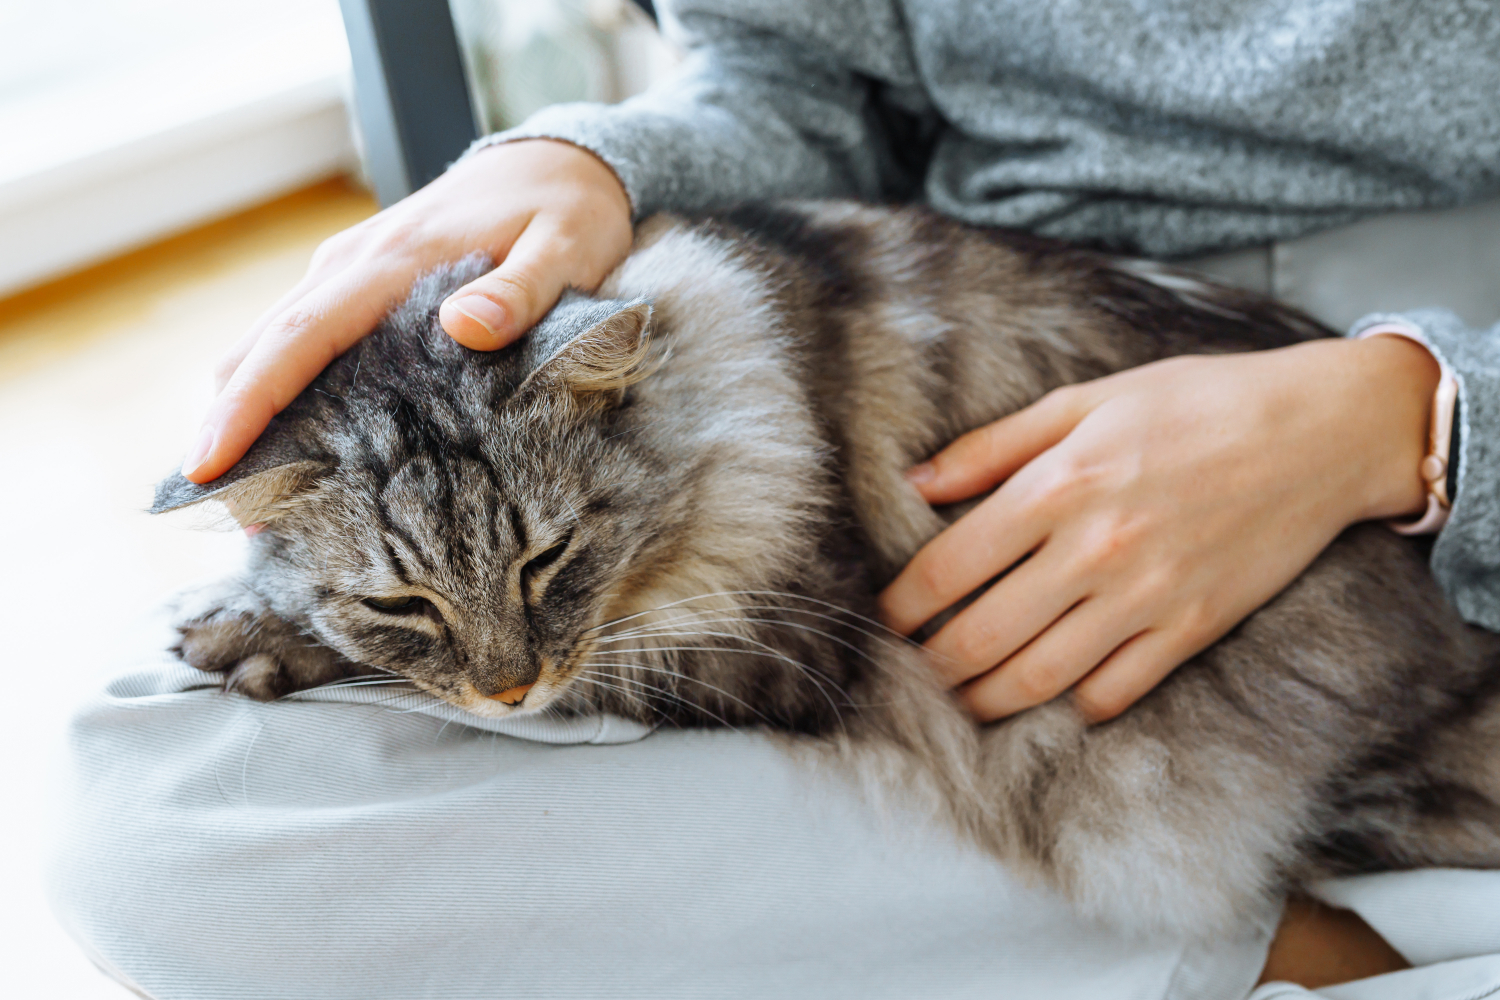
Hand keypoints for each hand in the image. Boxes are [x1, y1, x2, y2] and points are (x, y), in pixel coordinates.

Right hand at [182, 139, 632, 482]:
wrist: (556, 160)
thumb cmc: (566, 210)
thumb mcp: (566, 248)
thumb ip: (520, 291)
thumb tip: (462, 327)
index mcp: (395, 261)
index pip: (301, 336)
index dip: (249, 403)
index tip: (209, 465)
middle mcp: (353, 264)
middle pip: (262, 346)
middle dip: (228, 424)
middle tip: (219, 509)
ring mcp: (349, 271)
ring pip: (270, 343)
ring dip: (246, 411)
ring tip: (246, 500)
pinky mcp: (359, 283)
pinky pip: (301, 339)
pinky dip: (278, 390)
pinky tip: (289, 448)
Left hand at [878, 336, 1439, 722]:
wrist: (1318, 432)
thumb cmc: (1194, 403)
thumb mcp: (1085, 400)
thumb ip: (993, 447)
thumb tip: (916, 482)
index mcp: (1057, 486)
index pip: (948, 569)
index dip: (902, 606)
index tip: (885, 621)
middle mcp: (1092, 550)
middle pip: (980, 637)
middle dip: (931, 665)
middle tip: (912, 670)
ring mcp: (1144, 598)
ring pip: (1037, 678)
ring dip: (985, 700)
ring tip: (960, 701)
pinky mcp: (1190, 630)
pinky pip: (1113, 692)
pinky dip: (1072, 705)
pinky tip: (1051, 695)